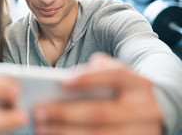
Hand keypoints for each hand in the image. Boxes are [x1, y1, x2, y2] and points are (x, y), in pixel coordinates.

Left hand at [33, 53, 163, 134]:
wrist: (157, 111)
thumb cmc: (124, 89)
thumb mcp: (119, 74)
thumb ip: (100, 69)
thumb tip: (68, 77)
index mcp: (139, 84)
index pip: (114, 76)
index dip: (89, 78)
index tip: (61, 82)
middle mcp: (145, 109)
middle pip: (101, 112)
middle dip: (67, 113)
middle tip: (39, 111)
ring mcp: (142, 132)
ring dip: (67, 132)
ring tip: (42, 128)